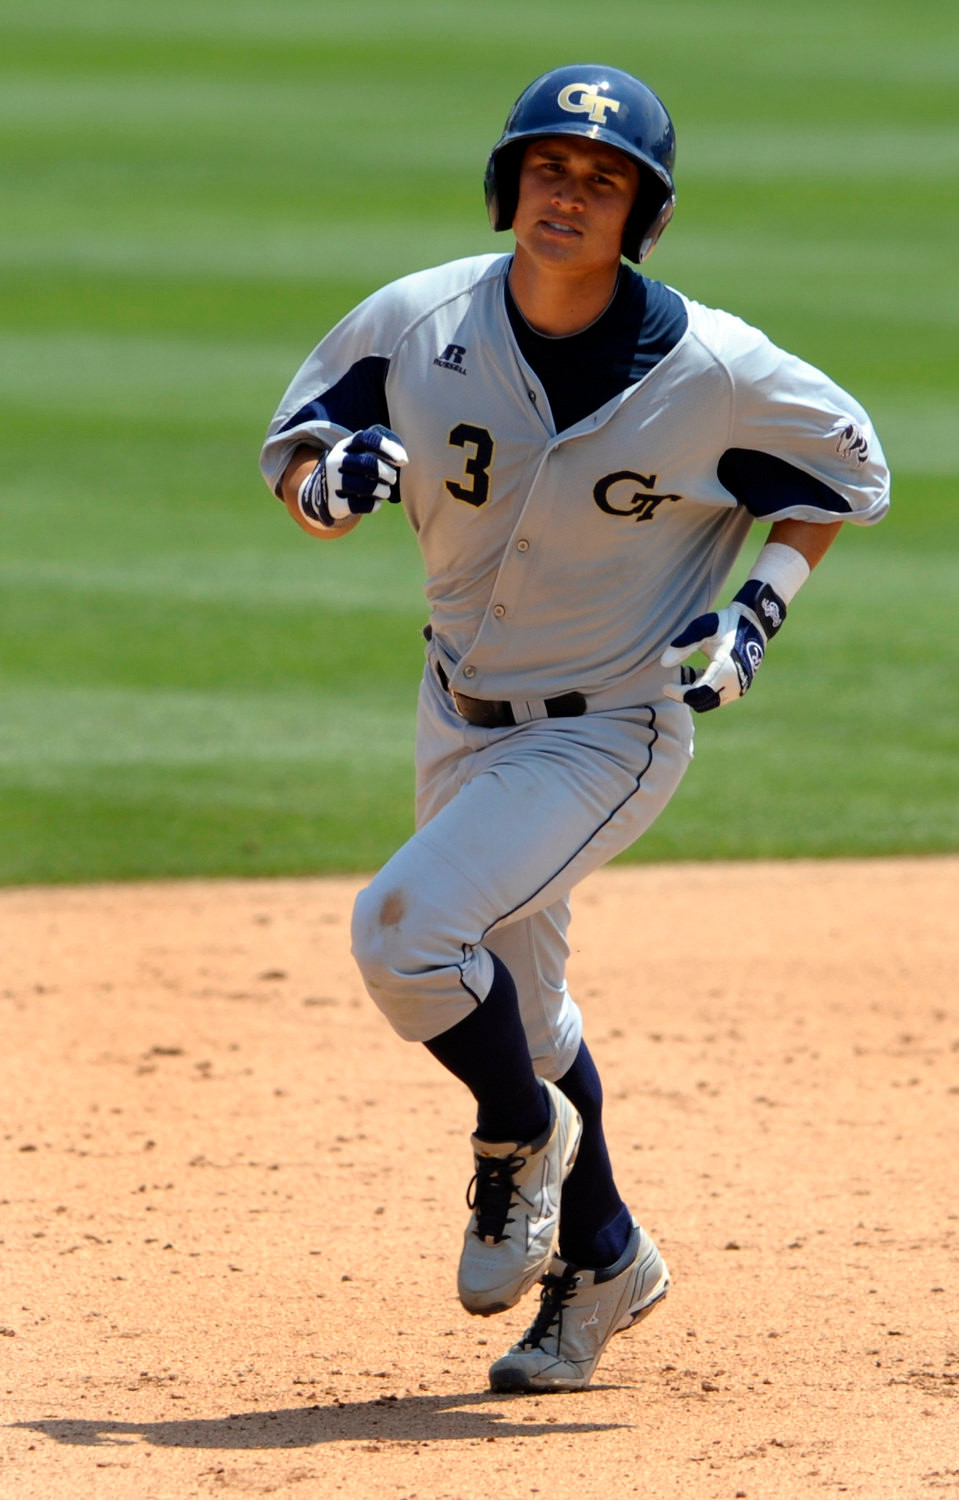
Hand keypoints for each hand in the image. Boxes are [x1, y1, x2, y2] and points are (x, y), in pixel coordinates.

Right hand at [297, 425, 407, 526]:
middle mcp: (336, 461)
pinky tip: (377, 503)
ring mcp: (332, 482)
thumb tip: (403, 460)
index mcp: (346, 446)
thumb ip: (382, 450)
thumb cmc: (355, 470)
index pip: (366, 439)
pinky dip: (373, 505)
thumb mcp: (361, 454)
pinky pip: (358, 505)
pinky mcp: (333, 502)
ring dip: (382, 490)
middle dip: (387, 472)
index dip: (387, 447)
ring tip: (386, 491)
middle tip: (393, 478)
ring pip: (364, 486)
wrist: (324, 491)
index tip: (403, 460)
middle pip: (367, 463)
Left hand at [661, 580, 786, 712]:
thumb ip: (684, 643)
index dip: (679, 694)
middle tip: (674, 678)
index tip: (666, 686)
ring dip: (694, 692)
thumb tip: (664, 663)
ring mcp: (739, 688)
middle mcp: (735, 684)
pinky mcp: (739, 689)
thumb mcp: (703, 627)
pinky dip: (703, 691)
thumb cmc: (726, 623)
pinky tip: (698, 673)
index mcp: (726, 670)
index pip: (697, 694)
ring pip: (708, 702)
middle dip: (684, 694)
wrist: (753, 623)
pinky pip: (716, 698)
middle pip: (701, 702)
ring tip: (687, 671)